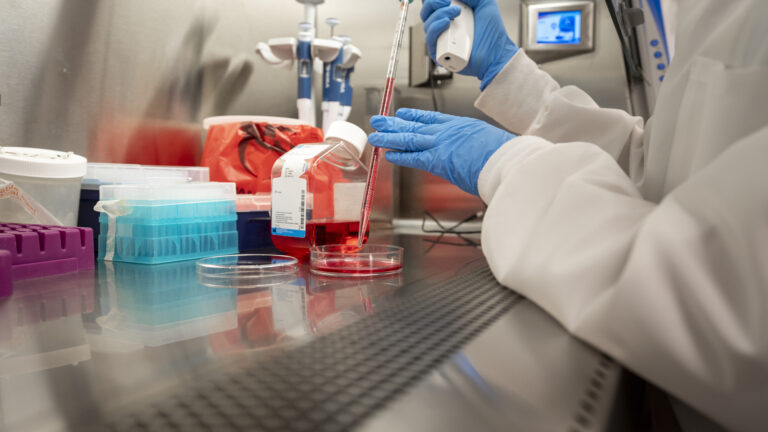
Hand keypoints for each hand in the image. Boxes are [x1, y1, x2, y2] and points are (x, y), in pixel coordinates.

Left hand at [369, 108, 515, 194]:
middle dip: (396, 124)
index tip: (403, 114)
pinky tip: (388, 154)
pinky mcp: (438, 160)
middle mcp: (449, 132)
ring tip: (376, 135)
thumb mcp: (492, 143)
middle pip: (416, 126)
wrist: (509, 160)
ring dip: (391, 137)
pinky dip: (400, 156)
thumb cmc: (507, 156)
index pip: (433, 119)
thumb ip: (478, 147)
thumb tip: (477, 156)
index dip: (415, 117)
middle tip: (380, 120)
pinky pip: (414, 157)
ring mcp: (442, 144)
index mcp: (462, 126)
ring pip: (410, 139)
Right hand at [421, 0, 517, 88]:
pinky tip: (446, 22)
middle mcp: (442, 27)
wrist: (496, 52)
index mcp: (449, 14)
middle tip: (447, 1)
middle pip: (426, 12)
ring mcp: (441, 40)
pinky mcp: (440, 54)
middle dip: (433, 3)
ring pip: (428, 24)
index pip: (432, 4)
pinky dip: (435, 28)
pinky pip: (430, 39)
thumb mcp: (484, 3)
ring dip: (439, 13)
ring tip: (456, 12)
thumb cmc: (491, 32)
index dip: (432, 0)